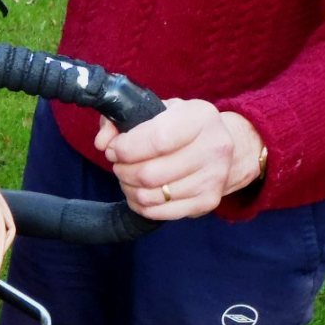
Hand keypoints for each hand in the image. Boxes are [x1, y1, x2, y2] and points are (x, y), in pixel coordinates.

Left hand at [94, 98, 264, 218]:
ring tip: (129, 176)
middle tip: (119, 164)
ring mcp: (214, 178)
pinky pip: (158, 213)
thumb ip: (121, 119)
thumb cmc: (180, 128)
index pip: (157, 139)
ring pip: (150, 196)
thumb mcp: (155, 112)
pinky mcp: (207, 202)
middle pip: (149, 173)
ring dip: (129, 188)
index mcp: (201, 117)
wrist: (222, 148)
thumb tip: (102, 142)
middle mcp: (214, 148)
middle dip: (123, 170)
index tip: (114, 149)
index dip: (126, 148)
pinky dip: (139, 205)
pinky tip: (139, 192)